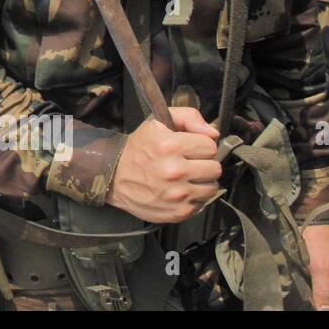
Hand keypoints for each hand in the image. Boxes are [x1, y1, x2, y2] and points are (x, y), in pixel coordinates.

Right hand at [105, 107, 221, 222]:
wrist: (113, 177)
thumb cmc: (138, 149)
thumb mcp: (157, 122)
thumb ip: (188, 117)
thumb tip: (213, 133)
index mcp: (170, 146)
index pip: (210, 146)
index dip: (200, 145)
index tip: (189, 148)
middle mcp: (175, 171)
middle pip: (215, 168)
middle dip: (203, 163)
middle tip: (188, 163)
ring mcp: (177, 194)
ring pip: (212, 187)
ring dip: (201, 182)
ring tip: (184, 177)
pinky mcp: (179, 211)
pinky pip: (203, 203)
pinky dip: (194, 197)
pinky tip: (179, 190)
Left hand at [303, 224, 328, 309]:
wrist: (309, 218)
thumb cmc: (318, 243)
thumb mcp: (320, 268)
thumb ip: (323, 290)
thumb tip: (326, 311)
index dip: (328, 309)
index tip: (313, 308)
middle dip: (319, 301)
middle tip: (305, 302)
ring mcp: (327, 269)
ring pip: (321, 287)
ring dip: (312, 291)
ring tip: (300, 294)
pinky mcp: (315, 262)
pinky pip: (313, 277)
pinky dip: (307, 281)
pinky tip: (298, 282)